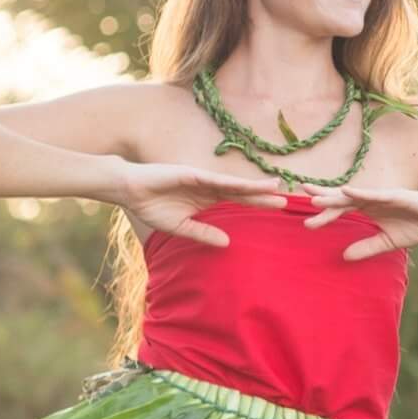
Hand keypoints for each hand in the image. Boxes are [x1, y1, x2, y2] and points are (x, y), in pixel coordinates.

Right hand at [113, 162, 283, 247]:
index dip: (259, 204)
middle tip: (288, 200)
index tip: (279, 208)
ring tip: (276, 188)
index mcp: (208, 199)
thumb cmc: (152, 207)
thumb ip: (204, 233)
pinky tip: (247, 185)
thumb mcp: (182, 227)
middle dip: (264, 196)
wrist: (130, 191)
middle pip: (243, 193)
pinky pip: (216, 180)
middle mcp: (210, 187)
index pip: (240, 202)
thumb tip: (228, 244)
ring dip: (255, 186)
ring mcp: (202, 180)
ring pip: (234, 184)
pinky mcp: (191, 174)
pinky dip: (232, 183)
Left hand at [300, 182, 417, 259]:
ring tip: (313, 196)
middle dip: (320, 199)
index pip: (340, 210)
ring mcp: (382, 195)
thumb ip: (366, 247)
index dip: (323, 214)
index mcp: (368, 208)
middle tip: (296, 198)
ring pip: (352, 194)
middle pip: (340, 198)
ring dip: (333, 195)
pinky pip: (374, 193)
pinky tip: (345, 190)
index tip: (304, 220)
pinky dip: (359, 192)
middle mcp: (371, 198)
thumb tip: (343, 257)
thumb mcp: (388, 242)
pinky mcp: (395, 195)